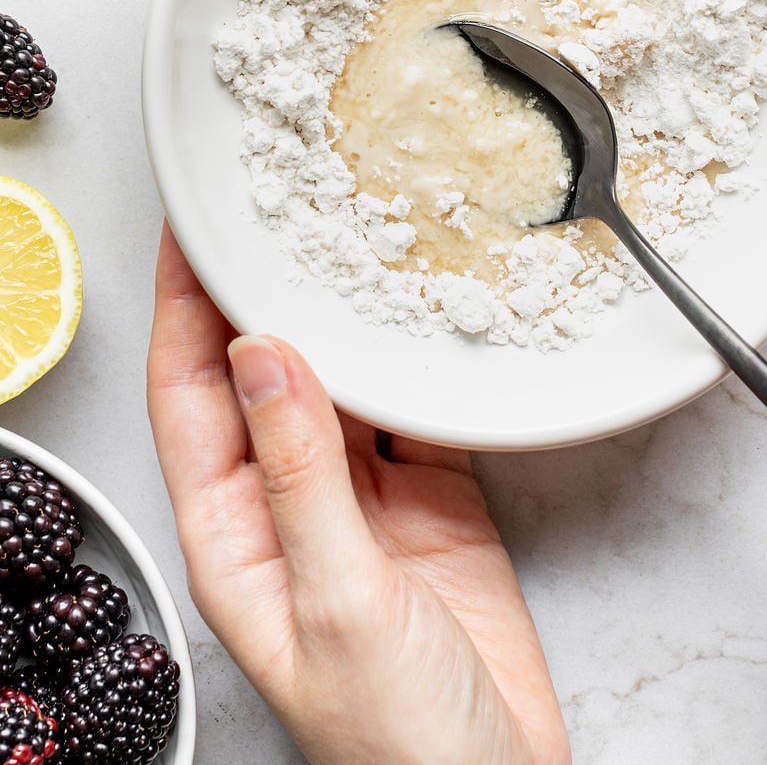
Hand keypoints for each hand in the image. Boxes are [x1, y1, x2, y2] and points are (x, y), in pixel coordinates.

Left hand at [147, 224, 570, 764]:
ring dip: (340, 317)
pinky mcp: (430, 499)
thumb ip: (299, 470)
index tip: (190, 230)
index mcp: (234, 533)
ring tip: (346, 238)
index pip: (189, 394)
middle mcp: (288, 505)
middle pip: (261, 373)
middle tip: (274, 209)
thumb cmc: (396, 737)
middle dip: (260, 292)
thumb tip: (259, 354)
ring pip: (340, 381)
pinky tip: (421, 316)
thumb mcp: (338, 594)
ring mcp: (360, 501)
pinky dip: (418, 360)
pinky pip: (415, 406)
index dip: (183, 307)